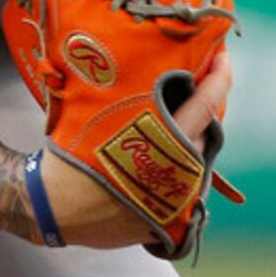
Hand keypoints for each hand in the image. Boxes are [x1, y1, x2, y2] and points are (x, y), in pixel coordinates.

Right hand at [34, 49, 233, 248]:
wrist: (53, 207)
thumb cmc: (74, 154)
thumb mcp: (101, 113)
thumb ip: (135, 94)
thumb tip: (160, 60)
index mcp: (163, 143)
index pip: (206, 104)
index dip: (220, 77)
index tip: (222, 56)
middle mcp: (177, 173)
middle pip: (208, 130)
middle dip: (208, 104)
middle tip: (200, 80)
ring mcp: (174, 200)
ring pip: (199, 158)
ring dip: (195, 134)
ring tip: (181, 114)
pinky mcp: (166, 220)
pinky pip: (187, 186)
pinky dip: (182, 164)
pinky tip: (168, 149)